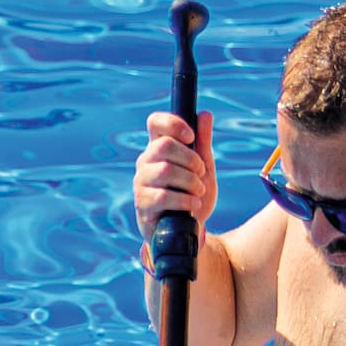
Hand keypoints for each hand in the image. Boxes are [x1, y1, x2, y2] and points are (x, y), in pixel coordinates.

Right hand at [130, 106, 214, 230]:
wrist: (188, 231)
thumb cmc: (193, 196)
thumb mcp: (204, 168)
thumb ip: (202, 142)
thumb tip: (204, 114)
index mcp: (159, 148)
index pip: (155, 122)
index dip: (172, 123)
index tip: (190, 136)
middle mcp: (146, 162)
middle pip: (164, 145)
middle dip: (191, 159)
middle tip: (201, 172)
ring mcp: (141, 182)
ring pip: (165, 170)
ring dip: (191, 181)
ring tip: (198, 191)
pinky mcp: (142, 204)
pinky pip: (163, 195)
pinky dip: (185, 199)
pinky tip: (193, 203)